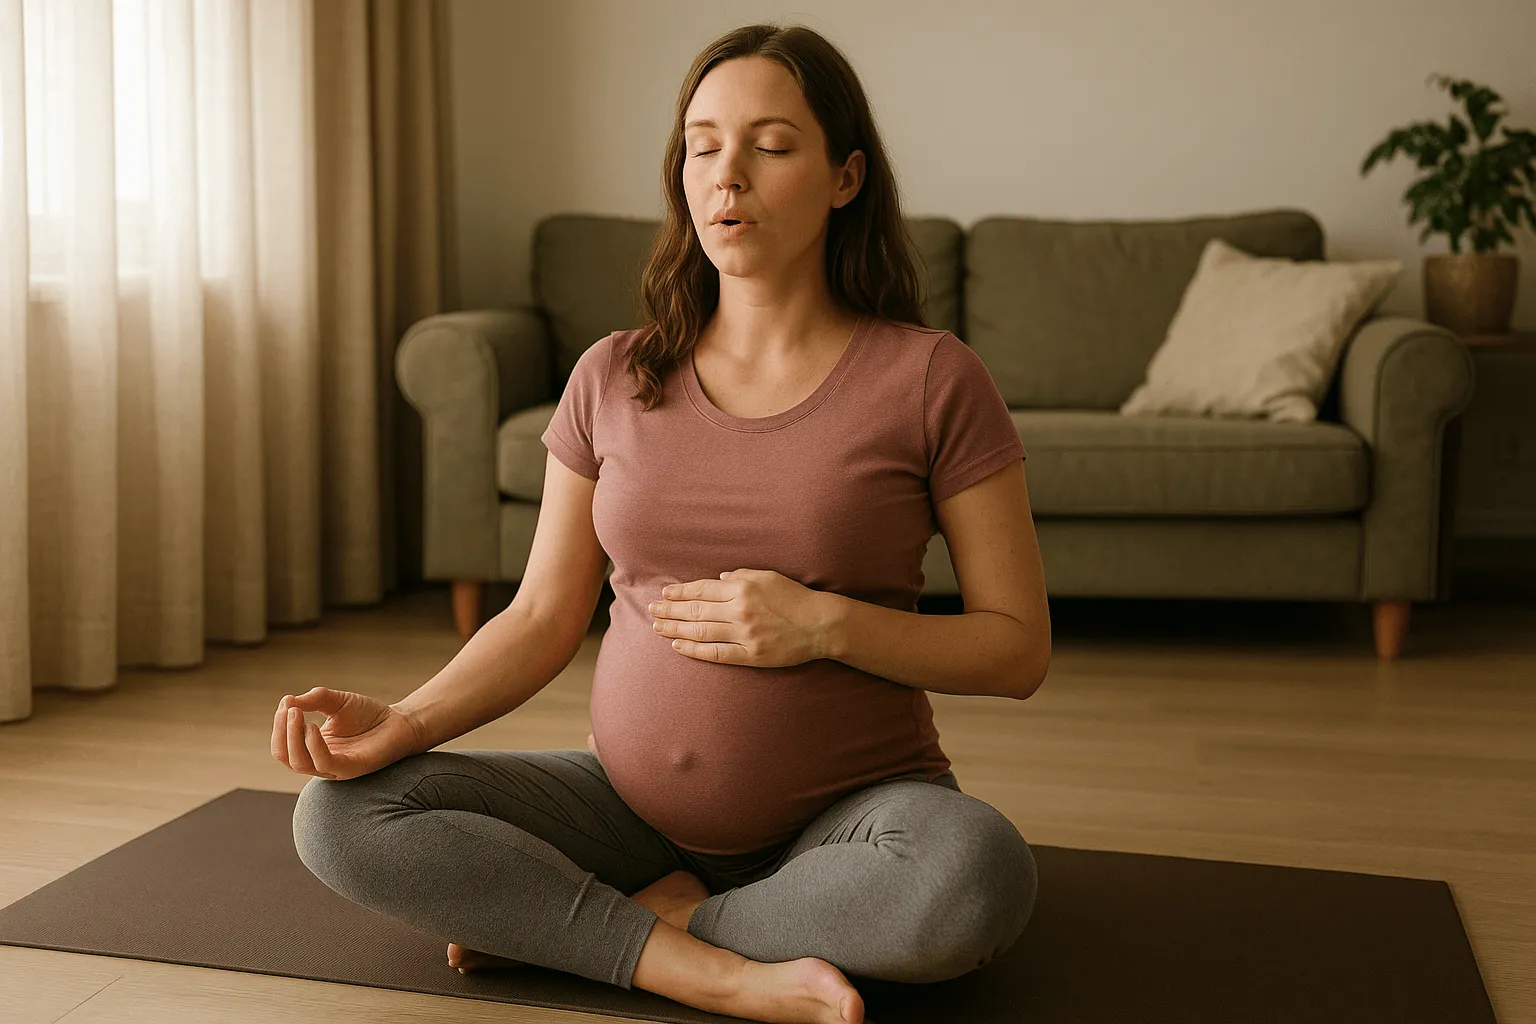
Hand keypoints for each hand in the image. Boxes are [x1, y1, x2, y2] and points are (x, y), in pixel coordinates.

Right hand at [271, 687, 421, 780]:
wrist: (401, 722)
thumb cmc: (369, 714)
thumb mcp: (336, 701)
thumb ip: (314, 700)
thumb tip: (287, 701)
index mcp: (312, 748)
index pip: (283, 745)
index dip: (279, 725)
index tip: (286, 702)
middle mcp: (320, 761)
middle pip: (285, 756)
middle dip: (281, 732)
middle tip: (288, 709)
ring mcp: (335, 767)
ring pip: (300, 763)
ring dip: (293, 737)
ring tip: (297, 714)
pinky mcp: (351, 768)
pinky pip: (324, 763)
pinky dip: (313, 745)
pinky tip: (313, 726)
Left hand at [647, 568, 837, 667]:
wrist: (820, 624)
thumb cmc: (795, 597)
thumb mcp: (768, 576)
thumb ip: (742, 576)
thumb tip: (720, 580)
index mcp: (742, 588)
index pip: (702, 589)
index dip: (680, 591)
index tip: (664, 593)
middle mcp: (739, 611)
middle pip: (695, 610)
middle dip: (670, 610)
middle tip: (651, 610)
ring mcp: (743, 635)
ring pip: (700, 631)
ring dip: (674, 628)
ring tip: (657, 627)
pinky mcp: (750, 655)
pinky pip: (715, 653)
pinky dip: (694, 649)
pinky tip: (677, 645)